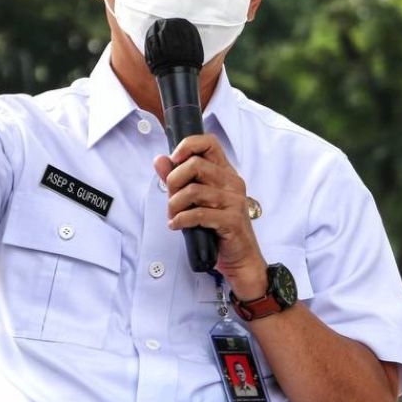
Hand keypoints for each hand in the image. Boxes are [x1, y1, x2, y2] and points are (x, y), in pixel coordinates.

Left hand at [153, 135, 267, 299]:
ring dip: (175, 205)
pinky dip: (181, 219)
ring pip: (193, 190)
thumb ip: (178, 179)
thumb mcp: (196, 201)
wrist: (241, 259)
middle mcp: (232, 183)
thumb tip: (160, 160)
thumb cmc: (218, 229)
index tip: (174, 158)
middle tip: (170, 198)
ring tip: (173, 215)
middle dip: (174, 181)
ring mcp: (234, 201)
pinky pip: (198, 214)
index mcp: (225, 173)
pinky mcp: (231, 220)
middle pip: (196, 165)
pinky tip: (176, 225)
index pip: (209, 143)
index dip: (188, 145)